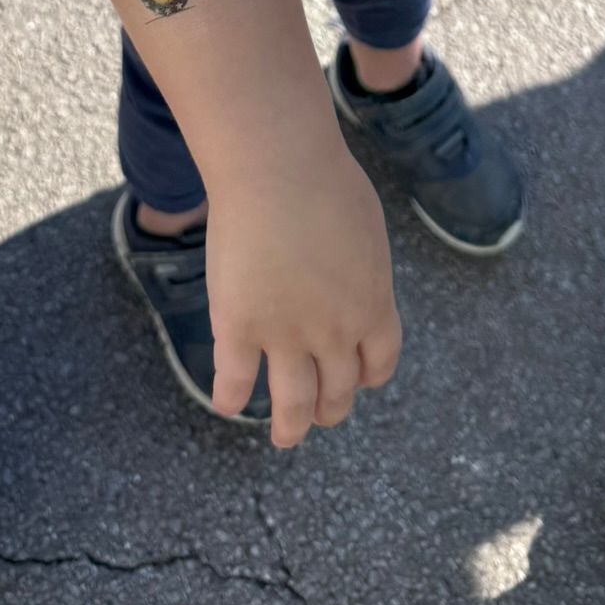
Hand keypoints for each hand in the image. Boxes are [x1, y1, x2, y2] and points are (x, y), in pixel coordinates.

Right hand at [207, 144, 400, 447]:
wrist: (279, 168)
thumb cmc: (325, 180)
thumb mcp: (365, 229)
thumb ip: (361, 265)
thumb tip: (353, 275)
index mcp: (373, 306)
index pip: (378, 365)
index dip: (364, 376)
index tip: (355, 377)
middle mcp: (335, 334)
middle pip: (338, 392)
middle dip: (329, 408)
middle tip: (319, 413)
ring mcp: (286, 336)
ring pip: (292, 406)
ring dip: (290, 426)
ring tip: (285, 437)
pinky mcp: (239, 328)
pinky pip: (234, 382)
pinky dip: (230, 398)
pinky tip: (226, 401)